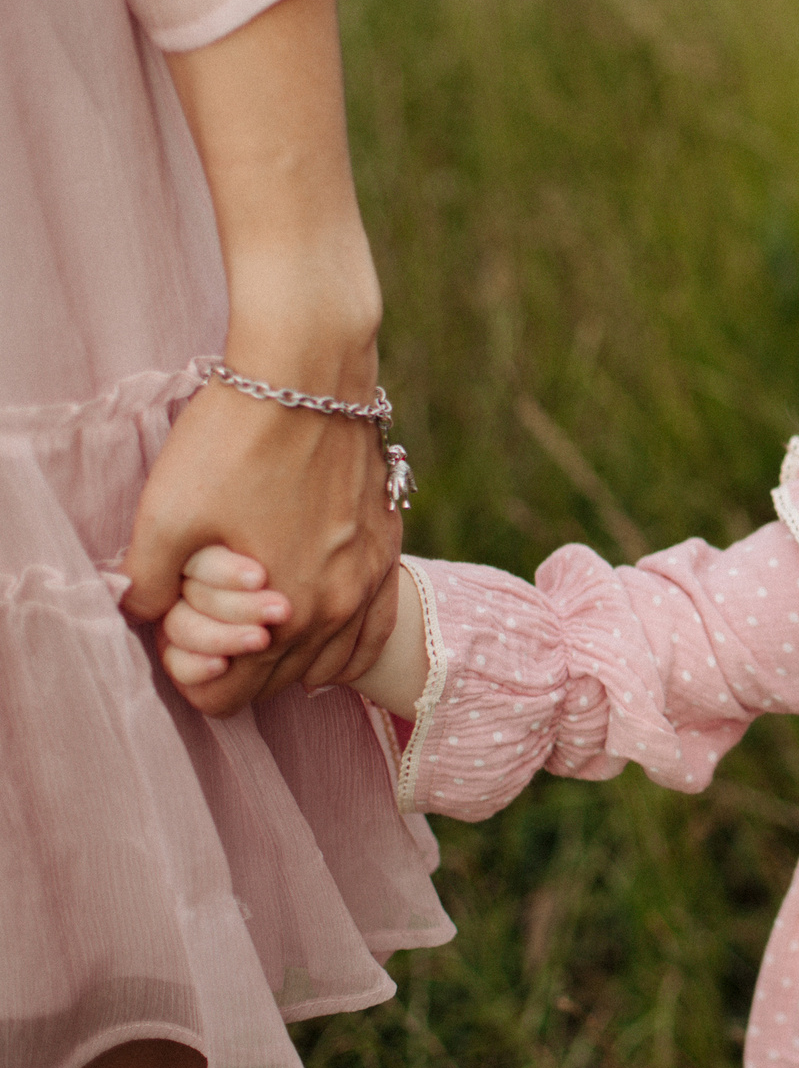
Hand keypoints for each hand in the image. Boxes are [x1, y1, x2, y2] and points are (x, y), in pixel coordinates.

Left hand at [120, 375, 401, 714]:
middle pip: (281, 680)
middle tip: (203, 624)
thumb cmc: (234, 440)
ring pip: (333, 656)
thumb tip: (142, 613)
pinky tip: (320, 629)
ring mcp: (371, 574)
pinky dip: (345, 638)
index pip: (231, 696)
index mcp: (289, 613)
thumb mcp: (164, 515)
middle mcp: (340, 606)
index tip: (173, 639)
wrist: (310, 371)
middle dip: (238, 664)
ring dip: (291, 655)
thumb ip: (145, 584)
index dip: (191, 678)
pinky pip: (373, 621)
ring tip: (255, 630)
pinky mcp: (386, 541)